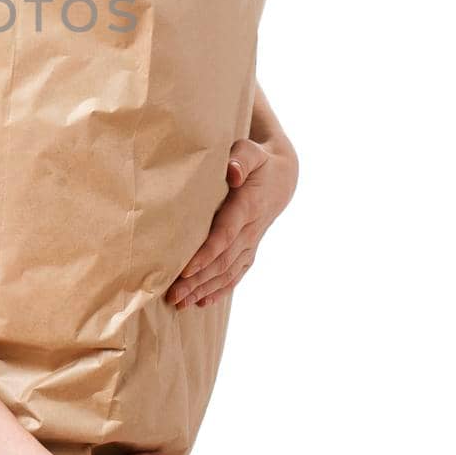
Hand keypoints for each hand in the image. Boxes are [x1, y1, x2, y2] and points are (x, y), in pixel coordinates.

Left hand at [165, 134, 298, 308]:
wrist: (282, 177)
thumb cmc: (258, 161)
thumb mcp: (252, 151)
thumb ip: (241, 158)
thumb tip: (232, 173)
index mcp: (247, 207)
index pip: (225, 235)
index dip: (206, 254)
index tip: (185, 270)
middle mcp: (250, 230)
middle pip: (222, 261)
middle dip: (197, 280)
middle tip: (172, 295)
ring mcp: (251, 242)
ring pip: (227, 272)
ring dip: (204, 289)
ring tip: (180, 303)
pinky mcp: (250, 249)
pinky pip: (236, 274)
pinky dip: (220, 289)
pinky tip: (202, 302)